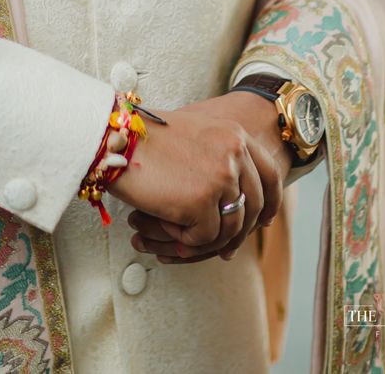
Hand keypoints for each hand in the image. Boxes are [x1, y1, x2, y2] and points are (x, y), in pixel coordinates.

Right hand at [109, 91, 294, 263]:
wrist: (114, 137)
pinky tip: (164, 224)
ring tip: (178, 234)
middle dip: (239, 233)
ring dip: (204, 239)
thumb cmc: (146, 139)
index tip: (264, 221)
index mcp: (235, 134)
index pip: (270, 175)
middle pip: (254, 207)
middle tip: (223, 249)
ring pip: (230, 229)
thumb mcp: (195, 136)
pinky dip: (184, 239)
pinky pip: (204, 238)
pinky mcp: (201, 201)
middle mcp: (234, 153)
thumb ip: (221, 159)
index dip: (270, 203)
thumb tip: (237, 202)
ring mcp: (220, 176)